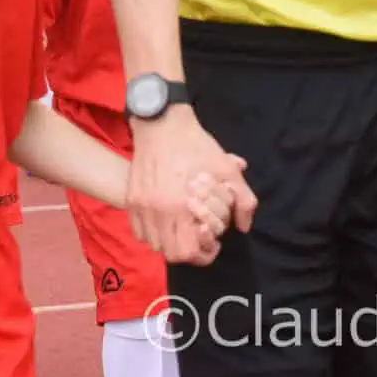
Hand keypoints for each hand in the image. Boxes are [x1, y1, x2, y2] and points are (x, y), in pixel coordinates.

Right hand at [127, 109, 256, 265]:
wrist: (162, 123)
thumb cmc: (196, 146)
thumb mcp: (227, 170)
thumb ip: (244, 202)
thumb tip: (243, 227)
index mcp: (182, 206)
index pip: (189, 252)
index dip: (204, 253)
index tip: (213, 240)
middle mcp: (158, 211)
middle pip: (170, 253)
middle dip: (188, 251)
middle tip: (199, 235)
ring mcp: (141, 206)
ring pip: (153, 244)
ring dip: (169, 242)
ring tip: (182, 228)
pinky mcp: (132, 198)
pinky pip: (139, 230)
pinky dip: (152, 233)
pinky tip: (165, 220)